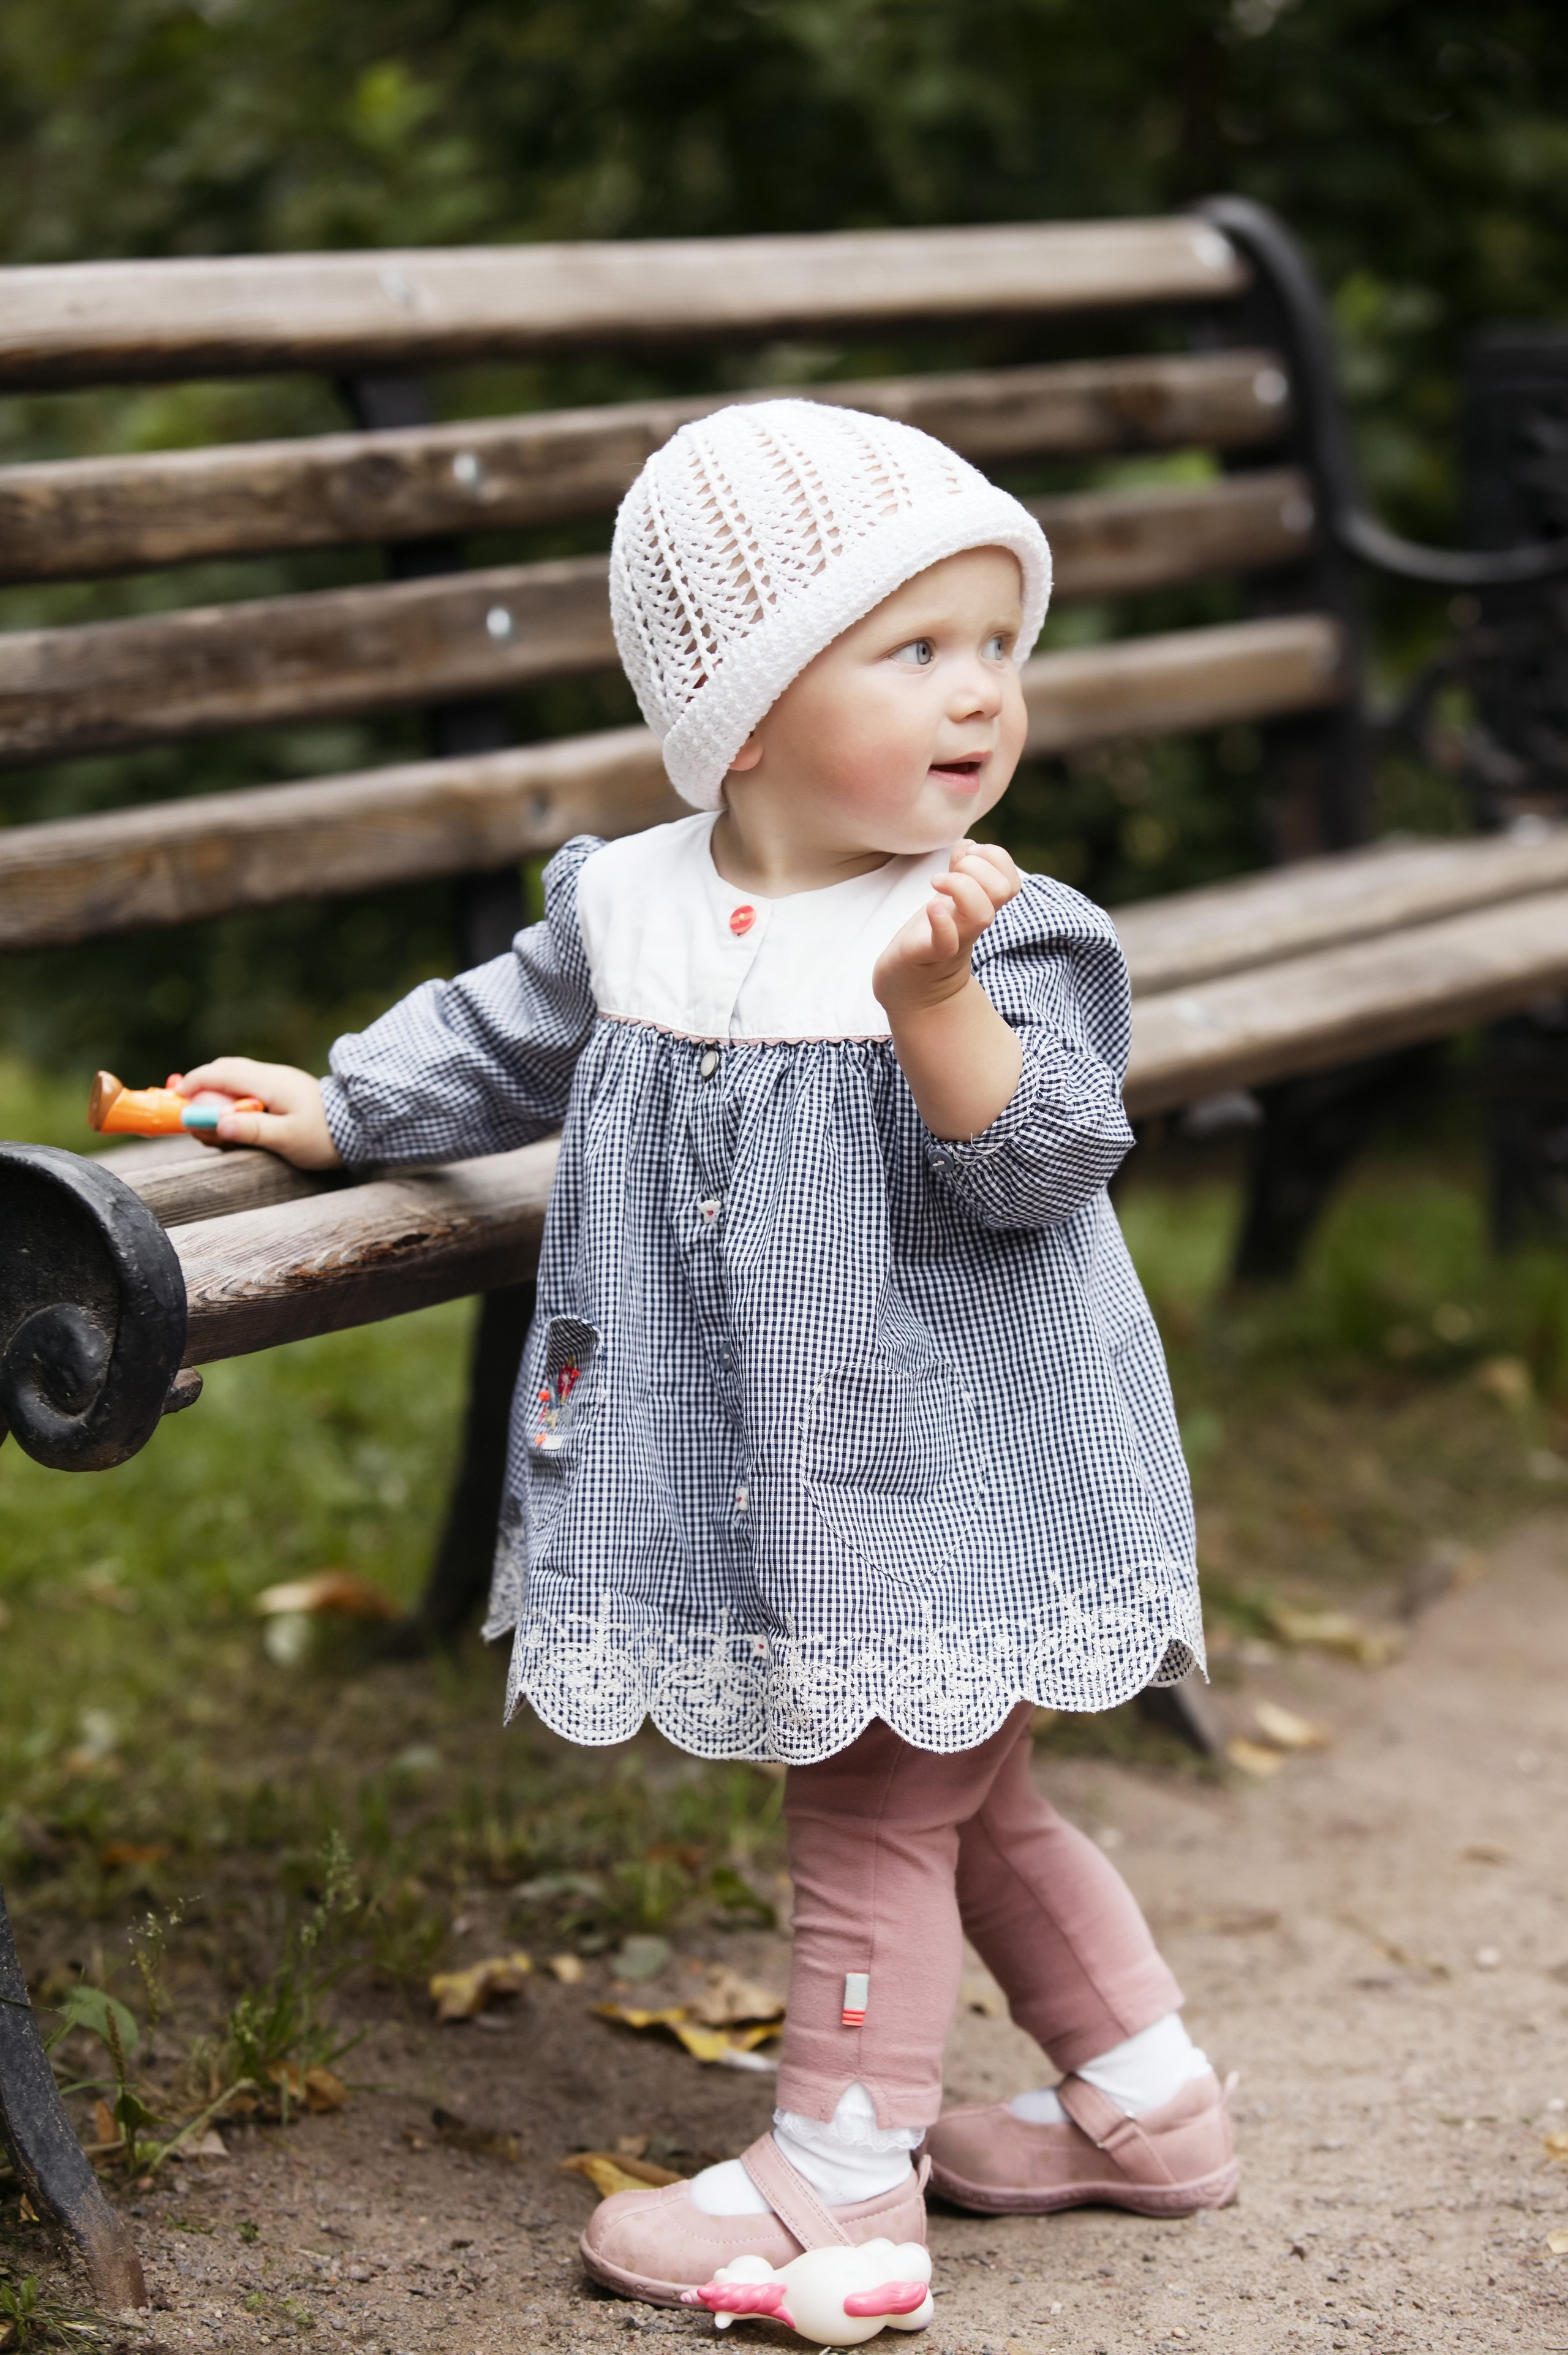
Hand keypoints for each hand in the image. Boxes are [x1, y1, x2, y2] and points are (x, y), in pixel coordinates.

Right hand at [177, 1057, 341, 1168]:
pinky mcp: (284, 1090)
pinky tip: (235, 1121)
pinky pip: (249, 1088)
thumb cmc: (325, 1135)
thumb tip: (215, 1125)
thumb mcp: (287, 1138)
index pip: (220, 1073)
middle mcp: (271, 1075)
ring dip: (217, 1096)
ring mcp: (278, 1081)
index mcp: (269, 1082)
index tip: (176, 1100)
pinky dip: (233, 1100)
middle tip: (189, 1114)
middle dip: (202, 1089)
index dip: (193, 1083)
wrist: (362, 1127)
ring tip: (212, 1124)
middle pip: (225, 1072)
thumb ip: (251, 1130)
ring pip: (236, 1079)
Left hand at [873, 842, 1020, 1016]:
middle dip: (979, 867)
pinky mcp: (928, 956)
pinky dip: (941, 922)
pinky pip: (945, 941)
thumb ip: (959, 872)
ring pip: (981, 914)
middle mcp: (972, 925)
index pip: (1010, 881)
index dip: (996, 858)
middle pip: (1002, 891)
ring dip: (961, 887)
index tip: (966, 856)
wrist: (909, 990)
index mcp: (980, 909)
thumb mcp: (946, 900)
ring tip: (936, 882)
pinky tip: (932, 907)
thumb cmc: (927, 940)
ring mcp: (954, 941)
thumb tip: (969, 844)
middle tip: (949, 871)